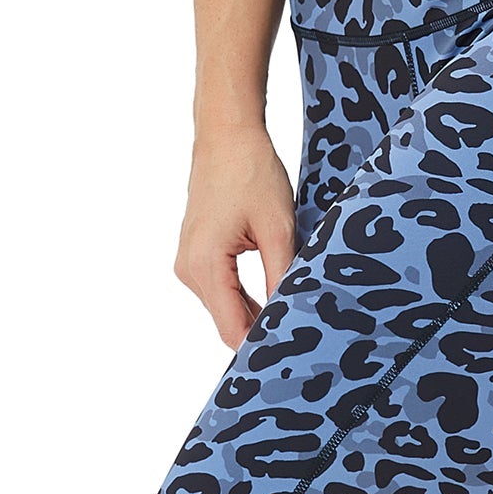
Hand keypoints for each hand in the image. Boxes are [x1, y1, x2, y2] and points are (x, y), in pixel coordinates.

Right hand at [176, 121, 295, 346]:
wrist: (227, 136)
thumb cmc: (251, 172)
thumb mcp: (278, 228)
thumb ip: (282, 275)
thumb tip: (290, 317)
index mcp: (205, 264)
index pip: (232, 329)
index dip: (261, 347)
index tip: (291, 357)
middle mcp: (189, 269)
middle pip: (227, 321)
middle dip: (262, 331)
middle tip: (303, 340)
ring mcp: (189, 262)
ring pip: (225, 307)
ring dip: (255, 314)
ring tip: (294, 317)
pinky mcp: (196, 254)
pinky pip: (222, 289)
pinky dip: (245, 297)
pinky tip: (274, 297)